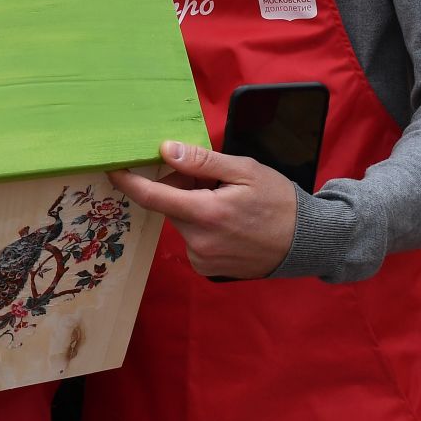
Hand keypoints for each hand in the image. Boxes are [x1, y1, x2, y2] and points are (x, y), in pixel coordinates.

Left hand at [107, 141, 296, 279]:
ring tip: (227, 202)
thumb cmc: (279, 202)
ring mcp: (203, 258)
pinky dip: (202, 226)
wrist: (306, 242)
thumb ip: (203, 162)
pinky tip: (228, 223)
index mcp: (206, 213)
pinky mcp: (207, 268)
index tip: (113, 168)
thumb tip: (166, 151)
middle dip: (181, 187)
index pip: (152, 196)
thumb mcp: (245, 171)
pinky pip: (192, 239)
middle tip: (211, 178)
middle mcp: (199, 240)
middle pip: (170, 205)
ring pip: (182, 221)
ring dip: (193, 207)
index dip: (128, 181)